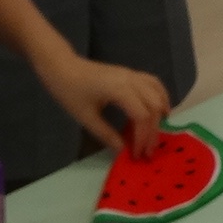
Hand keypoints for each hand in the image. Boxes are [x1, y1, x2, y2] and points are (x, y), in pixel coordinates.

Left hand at [37, 50, 170, 157]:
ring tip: (155, 134)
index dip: (142, 138)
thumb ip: (106, 134)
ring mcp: (132, 74)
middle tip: (146, 151)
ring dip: (160, 113)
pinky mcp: (130, 73)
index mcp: (120, 90)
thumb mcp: (86, 118)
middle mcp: (131, 79)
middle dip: (153, 130)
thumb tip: (122, 150)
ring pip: (157, 92)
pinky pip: (153, 83)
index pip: (142, 116)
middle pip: (154, 106)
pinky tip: (158, 110)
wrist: (62, 67)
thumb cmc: (70, 92)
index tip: (136, 155)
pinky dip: (160, 96)